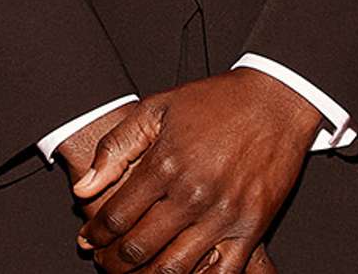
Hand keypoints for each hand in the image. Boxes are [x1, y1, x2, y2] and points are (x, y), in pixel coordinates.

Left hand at [74, 69, 321, 273]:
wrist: (275, 100)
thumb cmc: (214, 102)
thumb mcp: (155, 109)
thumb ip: (115, 147)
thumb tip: (83, 188)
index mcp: (165, 165)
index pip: (117, 216)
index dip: (96, 234)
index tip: (88, 240)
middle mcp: (193, 195)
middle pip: (139, 247)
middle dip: (114, 261)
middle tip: (105, 262)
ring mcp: (224, 215)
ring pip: (175, 267)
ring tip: (135, 273)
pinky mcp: (253, 227)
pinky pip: (222, 272)